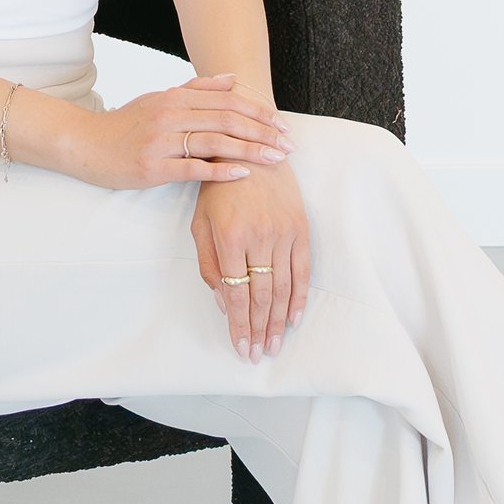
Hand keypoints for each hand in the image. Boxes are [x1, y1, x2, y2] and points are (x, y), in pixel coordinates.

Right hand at [61, 72, 288, 193]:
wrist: (85, 144)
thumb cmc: (126, 124)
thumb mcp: (160, 99)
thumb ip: (196, 89)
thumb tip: (232, 79)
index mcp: (176, 97)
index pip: (228, 102)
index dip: (259, 113)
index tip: (283, 125)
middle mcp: (171, 114)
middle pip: (227, 119)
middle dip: (263, 132)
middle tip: (289, 145)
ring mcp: (161, 140)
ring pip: (215, 141)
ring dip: (250, 150)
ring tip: (276, 159)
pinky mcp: (152, 166)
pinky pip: (193, 167)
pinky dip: (220, 170)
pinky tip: (243, 173)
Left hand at [192, 166, 309, 359]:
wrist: (249, 149)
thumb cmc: (218, 188)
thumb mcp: (201, 223)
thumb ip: (209, 265)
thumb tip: (223, 303)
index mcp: (230, 238)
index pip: (236, 294)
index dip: (239, 325)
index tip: (240, 347)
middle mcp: (259, 237)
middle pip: (261, 297)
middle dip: (259, 330)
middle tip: (258, 354)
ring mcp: (283, 233)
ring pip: (282, 288)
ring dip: (278, 322)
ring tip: (275, 345)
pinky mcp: (300, 228)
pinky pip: (303, 271)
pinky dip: (299, 297)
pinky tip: (294, 318)